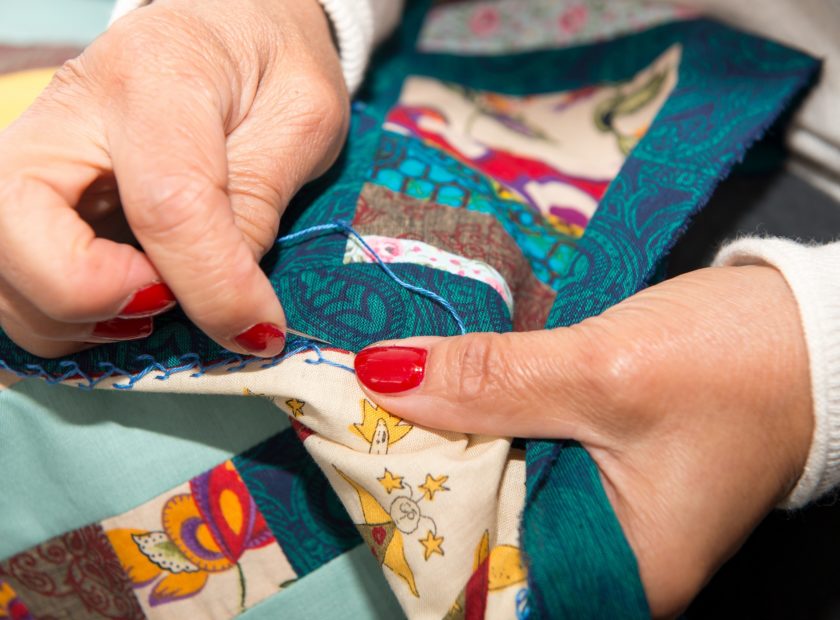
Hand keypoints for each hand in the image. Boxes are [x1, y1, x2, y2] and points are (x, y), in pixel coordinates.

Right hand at [0, 0, 347, 357]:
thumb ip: (261, 204)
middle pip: (17, 232)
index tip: (262, 330)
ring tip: (159, 301)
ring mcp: (36, 152)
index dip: (213, 286)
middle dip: (93, 299)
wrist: (227, 25)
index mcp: (156, 77)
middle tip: (171, 300)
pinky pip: (17, 280)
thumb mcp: (301, 118)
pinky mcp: (32, 191)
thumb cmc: (270, 63)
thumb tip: (228, 304)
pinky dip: (66, 317)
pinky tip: (130, 300)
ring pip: (2, 272)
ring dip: (78, 320)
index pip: (166, 203)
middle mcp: (67, 112)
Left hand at [353, 265, 812, 616]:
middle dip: (416, 478)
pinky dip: (478, 422)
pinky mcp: (590, 464)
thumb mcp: (602, 371)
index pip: (480, 581)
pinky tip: (436, 390)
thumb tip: (378, 376)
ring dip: (442, 442)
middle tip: (346, 421)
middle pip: (479, 532)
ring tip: (375, 399)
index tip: (351, 467)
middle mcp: (598, 556)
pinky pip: (515, 454)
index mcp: (612, 572)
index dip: (411, 530)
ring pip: (490, 487)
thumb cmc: (736, 363)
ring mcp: (593, 509)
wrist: (807, 328)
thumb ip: (489, 379)